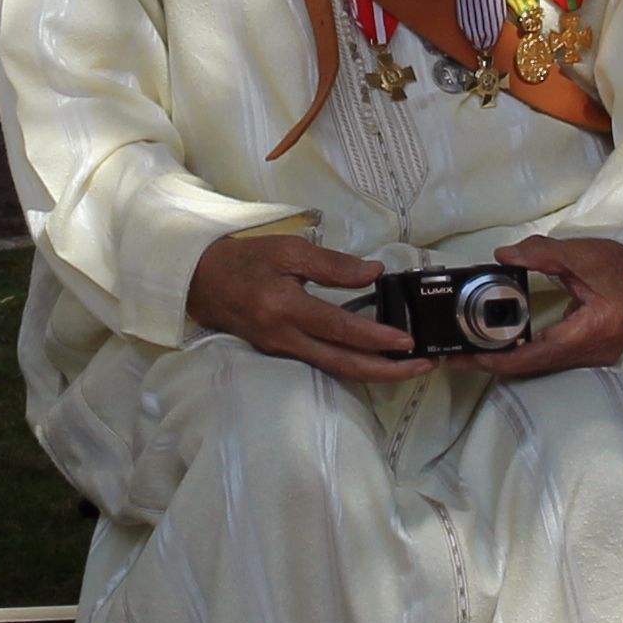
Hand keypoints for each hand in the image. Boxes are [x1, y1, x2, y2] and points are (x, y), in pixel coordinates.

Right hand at [185, 232, 428, 383]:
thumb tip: (374, 272)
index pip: (341, 328)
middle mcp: (285, 338)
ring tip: (409, 366)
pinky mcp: (282, 353)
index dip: (376, 337)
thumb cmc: (244, 260)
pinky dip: (354, 364)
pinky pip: (324, 364)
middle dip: (388, 370)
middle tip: (424, 366)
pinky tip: (374, 359)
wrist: (199, 282)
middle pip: (344, 364)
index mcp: (286, 309)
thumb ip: (332, 264)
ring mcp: (283, 350)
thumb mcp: (287, 250)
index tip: (407, 340)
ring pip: (336, 369)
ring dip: (375, 372)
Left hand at [461, 233, 622, 382]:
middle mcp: (594, 353)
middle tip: (457, 356)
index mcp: (592, 332)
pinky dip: (525, 354)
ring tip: (471, 352)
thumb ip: (539, 254)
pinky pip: (552, 359)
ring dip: (508, 361)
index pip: (536, 356)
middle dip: (495, 362)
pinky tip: (501, 346)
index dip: (499, 359)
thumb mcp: (579, 252)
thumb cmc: (621, 260)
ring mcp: (595, 356)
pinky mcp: (591, 351)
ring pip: (542, 366)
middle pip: (536, 366)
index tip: (468, 356)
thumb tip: (500, 256)